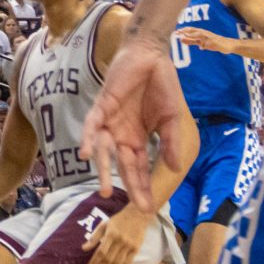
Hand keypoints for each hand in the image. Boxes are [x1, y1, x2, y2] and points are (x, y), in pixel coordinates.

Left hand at [80, 35, 194, 208]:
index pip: (140, 168)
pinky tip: (86, 154)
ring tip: (105, 191)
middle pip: (124, 166)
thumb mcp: (170, 118)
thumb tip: (176, 168)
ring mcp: (111, 122)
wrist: (151, 55)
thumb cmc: (162, 85)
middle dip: (130, 186)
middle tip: (137, 206)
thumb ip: (170, 142)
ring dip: (104, 170)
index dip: (144, 187)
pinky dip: (88, 140)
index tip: (149, 208)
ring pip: (104, 152)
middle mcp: (122, 135)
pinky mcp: (102, 107)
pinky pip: (92, 126)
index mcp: (139, 139)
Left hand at [88, 203, 149, 263]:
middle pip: (109, 260)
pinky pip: (128, 263)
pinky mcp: (136, 249)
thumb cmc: (119, 220)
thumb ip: (94, 237)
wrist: (138, 214)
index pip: (101, 252)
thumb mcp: (104, 225)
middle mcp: (120, 241)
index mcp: (111, 234)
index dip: (94, 262)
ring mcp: (129, 246)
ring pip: (118, 263)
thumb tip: (83, 248)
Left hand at [174, 27, 240, 55]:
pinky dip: (204, 45)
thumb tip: (183, 40)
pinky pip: (208, 44)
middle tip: (178, 32)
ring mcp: (210, 38)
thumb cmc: (214, 43)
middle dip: (186, 31)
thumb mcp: (202, 42)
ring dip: (192, 35)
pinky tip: (202, 47)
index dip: (184, 31)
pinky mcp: (214, 43)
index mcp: (202, 33)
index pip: (191, 30)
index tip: (176, 32)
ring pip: (200, 35)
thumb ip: (192, 41)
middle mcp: (205, 34)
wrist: (228, 45)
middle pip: (194, 31)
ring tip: (186, 36)